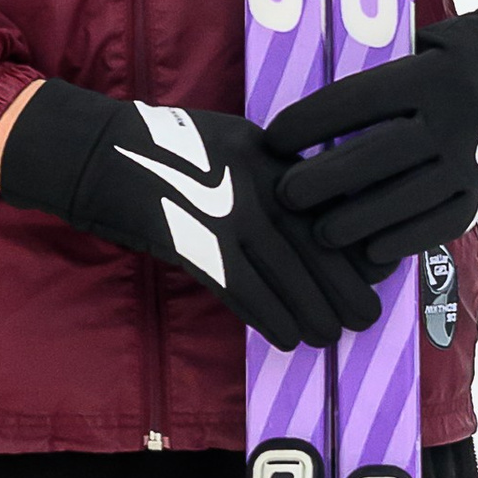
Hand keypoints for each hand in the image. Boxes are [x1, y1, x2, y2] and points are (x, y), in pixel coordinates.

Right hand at [0, 79, 379, 350]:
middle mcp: (252, 183)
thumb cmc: (169, 149)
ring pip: (284, 275)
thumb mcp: (234, 139)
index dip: (355, 247)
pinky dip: (268, 318)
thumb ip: (276, 169)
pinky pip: (241, 291)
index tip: (377, 272)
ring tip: (328, 336)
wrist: (101, 155)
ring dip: (312, 314)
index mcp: (268, 155)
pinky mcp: (192, 245)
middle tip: (365, 317)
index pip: (326, 207)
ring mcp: (222, 215)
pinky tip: (285, 338)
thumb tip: (318, 209)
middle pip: (313, 246)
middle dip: (344, 289)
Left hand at [269, 0, 477, 272]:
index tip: (273, 138)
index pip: (356, 100)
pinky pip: (439, 225)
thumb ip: (382, 74)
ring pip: (403, 200)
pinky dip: (402, 240)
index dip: (309, 122)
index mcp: (432, 75)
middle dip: (321, 180)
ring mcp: (475, 160)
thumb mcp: (427, 45)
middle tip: (284, 196)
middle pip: (374, 157)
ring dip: (355, 221)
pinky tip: (369, 249)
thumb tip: (313, 113)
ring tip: (318, 233)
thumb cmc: (460, 57)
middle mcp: (456, 118)